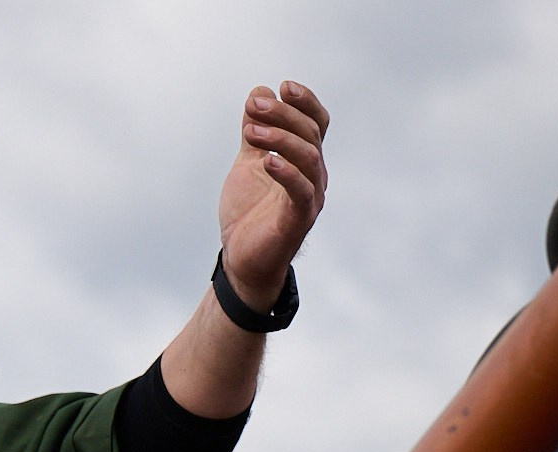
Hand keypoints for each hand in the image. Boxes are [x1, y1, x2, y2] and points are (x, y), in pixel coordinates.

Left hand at [217, 81, 329, 307]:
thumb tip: (258, 93)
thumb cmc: (248, 213)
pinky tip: (265, 162)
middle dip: (283, 114)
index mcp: (305, 160)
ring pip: (307, 156)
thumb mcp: (247, 165)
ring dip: (279, 138)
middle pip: (310, 133)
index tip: (282, 87)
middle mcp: (314, 174)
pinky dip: (286, 172)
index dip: (305, 102)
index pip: (316, 122)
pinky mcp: (299, 219)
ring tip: (250, 131)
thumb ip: (254, 134)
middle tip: (253, 106)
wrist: (240, 259)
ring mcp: (310, 196)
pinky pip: (300, 190)